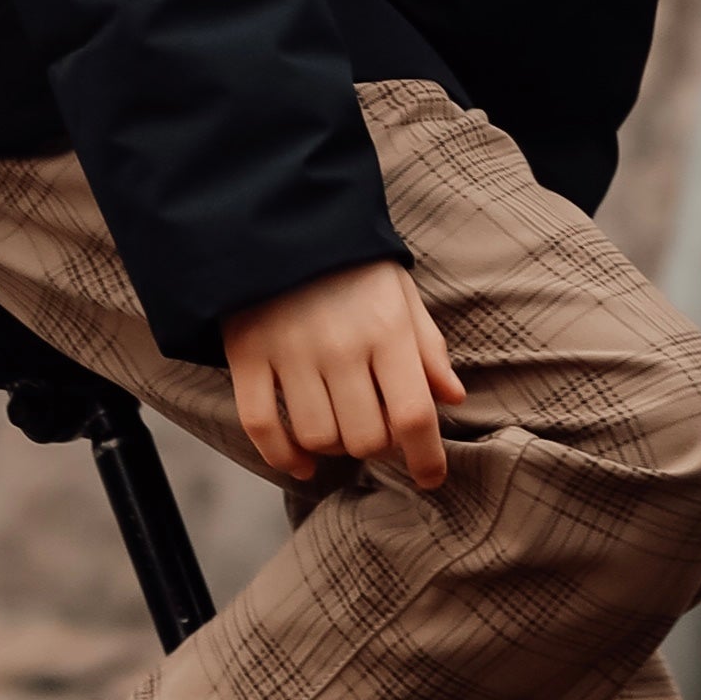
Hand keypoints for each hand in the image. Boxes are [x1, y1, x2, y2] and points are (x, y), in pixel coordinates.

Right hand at [218, 259, 465, 492]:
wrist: (277, 220)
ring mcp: (289, 353)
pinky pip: (262, 426)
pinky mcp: (247, 356)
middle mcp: (340, 347)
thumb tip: (453, 398)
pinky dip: (283, 455)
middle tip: (377, 430)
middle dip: (378, 447)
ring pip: (318, 437)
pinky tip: (302, 461)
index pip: (413, 415)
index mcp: (386, 330)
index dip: (427, 458)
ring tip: (340, 428)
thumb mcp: (401, 294)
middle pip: (366, 437)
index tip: (431, 479)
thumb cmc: (351, 264)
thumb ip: (427, 347)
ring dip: (334, 447)